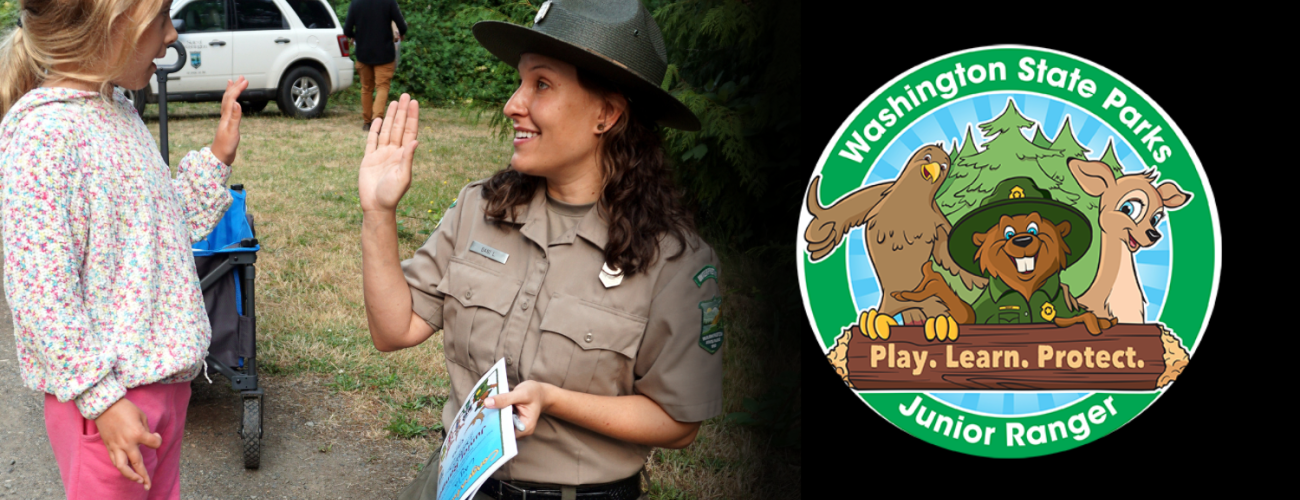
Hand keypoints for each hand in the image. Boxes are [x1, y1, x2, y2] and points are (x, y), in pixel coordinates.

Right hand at [94, 398, 162, 489]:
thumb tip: (148, 438)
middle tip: (148, 485)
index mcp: (138, 434)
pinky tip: (126, 471)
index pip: (154, 443)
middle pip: (138, 463)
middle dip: (144, 475)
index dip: (158, 440)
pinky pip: (114, 460)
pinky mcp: (108, 446)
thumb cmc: (125, 409)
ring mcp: (116, 446)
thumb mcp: (142, 416)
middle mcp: (127, 443)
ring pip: (122, 467)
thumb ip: (146, 429)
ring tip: (137, 482)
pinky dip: (121, 467)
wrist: (105, 406)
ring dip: (130, 476)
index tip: (155, 435)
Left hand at [211, 76, 247, 165]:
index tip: (245, 81)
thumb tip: (237, 103)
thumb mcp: (232, 132)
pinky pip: (229, 109)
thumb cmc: (225, 146)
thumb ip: (235, 117)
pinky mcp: (228, 125)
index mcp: (226, 117)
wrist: (220, 157)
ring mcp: (225, 120)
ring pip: (227, 102)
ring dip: (231, 92)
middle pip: (228, 98)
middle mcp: (224, 116)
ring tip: (233, 84)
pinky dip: (231, 102)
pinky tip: (234, 103)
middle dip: (235, 87)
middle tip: (242, 78)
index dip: (238, 89)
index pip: (232, 98)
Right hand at [358, 94, 418, 213]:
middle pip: (399, 127)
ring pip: (386, 131)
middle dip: (402, 111)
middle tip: (406, 95)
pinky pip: (372, 141)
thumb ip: (408, 158)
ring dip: (390, 117)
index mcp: (404, 155)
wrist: (376, 206)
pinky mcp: (369, 159)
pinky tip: (378, 120)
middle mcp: (394, 152)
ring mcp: (381, 155)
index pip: (409, 131)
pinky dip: (375, 130)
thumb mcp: (403, 177)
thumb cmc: (392, 194)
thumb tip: (416, 141)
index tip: (415, 102)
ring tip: (395, 102)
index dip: (412, 117)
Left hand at [484, 380, 549, 438]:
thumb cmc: (534, 392)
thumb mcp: (521, 393)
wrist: (540, 392)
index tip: (482, 423)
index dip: (495, 429)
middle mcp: (521, 430)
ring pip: (501, 425)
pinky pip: (501, 420)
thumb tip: (487, 403)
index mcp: (526, 427)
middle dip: (492, 423)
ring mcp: (516, 426)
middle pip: (503, 430)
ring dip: (492, 418)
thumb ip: (505, 398)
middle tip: (478, 416)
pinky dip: (496, 414)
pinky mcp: (512, 421)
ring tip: (481, 412)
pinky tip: (488, 409)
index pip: (507, 433)